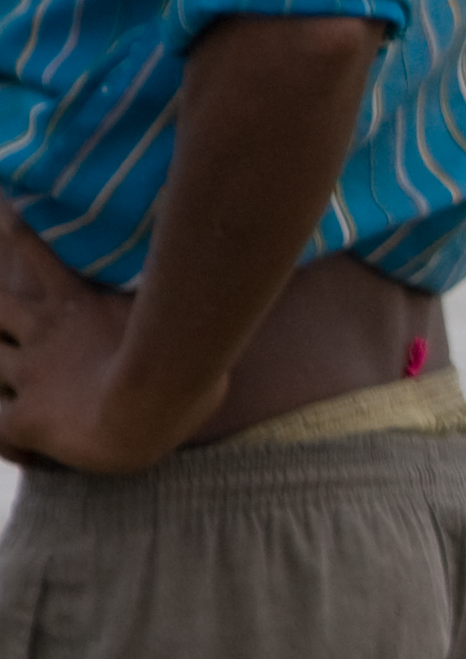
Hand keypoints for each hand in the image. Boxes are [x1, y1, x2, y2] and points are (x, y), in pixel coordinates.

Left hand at [0, 214, 197, 471]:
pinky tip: (15, 449)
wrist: (148, 404)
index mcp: (77, 307)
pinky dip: (2, 436)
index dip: (20, 232)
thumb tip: (248, 273)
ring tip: (0, 359)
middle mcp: (44, 337)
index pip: (40, 258)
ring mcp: (31, 377)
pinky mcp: (28, 420)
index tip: (6, 210)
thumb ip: (191, 302)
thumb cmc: (184, 360)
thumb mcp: (189, 316)